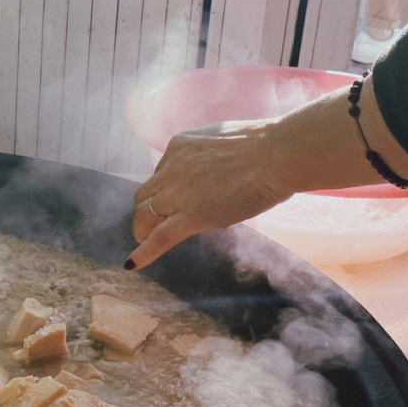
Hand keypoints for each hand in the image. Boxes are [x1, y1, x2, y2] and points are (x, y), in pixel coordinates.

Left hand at [127, 121, 289, 268]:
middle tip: (153, 224)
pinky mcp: (192, 216)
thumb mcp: (222, 141)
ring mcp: (179, 193)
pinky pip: (160, 238)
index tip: (175, 200)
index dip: (165, 190)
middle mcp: (171, 168)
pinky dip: (143, 253)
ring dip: (142, 229)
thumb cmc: (264, 146)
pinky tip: (131, 265)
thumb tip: (211, 167)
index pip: (160, 173)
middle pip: (145, 195)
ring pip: (145, 214)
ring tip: (143, 241)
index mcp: (178, 147)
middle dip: (147, 211)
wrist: (276, 154)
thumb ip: (207, 156)